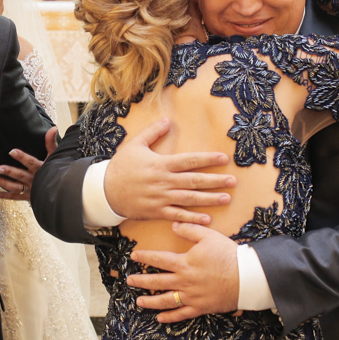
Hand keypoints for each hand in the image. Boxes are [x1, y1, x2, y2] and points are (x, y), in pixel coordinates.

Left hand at [0, 127, 58, 200]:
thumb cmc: (57, 170)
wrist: (62, 189)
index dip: (22, 157)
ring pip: (17, 187)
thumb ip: (51, 143)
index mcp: (41, 168)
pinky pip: (15, 197)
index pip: (31, 162)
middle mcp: (35, 179)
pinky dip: (4, 196)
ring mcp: (31, 189)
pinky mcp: (28, 197)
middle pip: (21, 175)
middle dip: (10, 172)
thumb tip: (53, 128)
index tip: (12, 151)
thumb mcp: (55, 156)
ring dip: (5, 184)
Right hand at [103, 118, 234, 224]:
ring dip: (209, 199)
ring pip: (190, 199)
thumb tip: (168, 120)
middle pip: (194, 181)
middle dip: (215, 181)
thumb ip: (153, 132)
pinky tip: (206, 219)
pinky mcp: (157, 212)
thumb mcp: (135, 145)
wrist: (105, 191)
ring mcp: (161, 198)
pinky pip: (177, 215)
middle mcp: (164, 182)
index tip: (223, 158)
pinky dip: (192, 218)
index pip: (189, 160)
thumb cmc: (121, 167)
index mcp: (161, 164)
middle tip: (233, 181)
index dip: (207, 159)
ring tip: (226, 198)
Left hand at [128, 223, 239, 322]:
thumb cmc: (228, 255)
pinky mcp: (200, 307)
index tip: (133, 256)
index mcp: (184, 263)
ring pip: (165, 300)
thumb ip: (189, 230)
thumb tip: (174, 225)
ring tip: (139, 301)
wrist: (246, 277)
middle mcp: (184, 281)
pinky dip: (170, 317)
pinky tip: (160, 318)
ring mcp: (191, 296)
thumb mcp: (209, 236)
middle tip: (129, 281)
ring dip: (150, 301)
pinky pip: (181, 314)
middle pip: (157, 281)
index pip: (159, 259)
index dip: (145, 257)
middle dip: (141, 281)